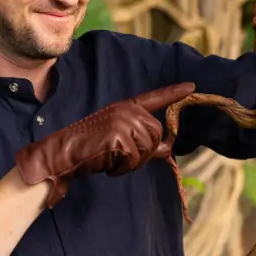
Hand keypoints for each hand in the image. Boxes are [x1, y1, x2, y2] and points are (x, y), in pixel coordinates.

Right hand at [14, 82, 195, 207]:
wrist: (63, 154)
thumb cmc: (89, 149)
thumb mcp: (120, 142)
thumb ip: (145, 143)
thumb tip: (168, 149)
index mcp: (125, 107)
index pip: (154, 98)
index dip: (173, 93)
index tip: (192, 86)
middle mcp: (126, 110)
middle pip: (156, 135)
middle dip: (142, 153)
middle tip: (118, 156)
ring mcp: (122, 121)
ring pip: (148, 149)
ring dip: (132, 162)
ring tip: (111, 158)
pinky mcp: (118, 136)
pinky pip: (134, 160)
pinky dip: (122, 169)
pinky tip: (107, 163)